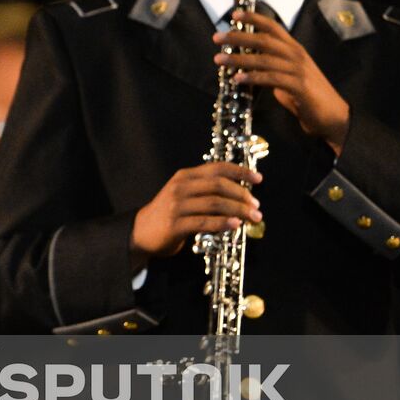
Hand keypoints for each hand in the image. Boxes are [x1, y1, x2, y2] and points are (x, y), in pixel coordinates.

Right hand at [130, 162, 263, 263]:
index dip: (240, 171)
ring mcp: (177, 205)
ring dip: (238, 210)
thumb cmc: (168, 214)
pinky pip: (204, 222)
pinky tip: (236, 225)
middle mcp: (180, 187)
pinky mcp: (175, 225)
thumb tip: (241, 196)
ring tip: (252, 218)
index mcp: (185, 176)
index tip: (259, 179)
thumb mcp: (184, 194)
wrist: (139, 232)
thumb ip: (206, 191)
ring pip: (215, 203)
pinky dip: (223, 223)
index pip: (217, 168)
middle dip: (242, 195)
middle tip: (256, 206)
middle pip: (218, 185)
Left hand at [214, 11, 350, 154]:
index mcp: (294, 49)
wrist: (332, 115)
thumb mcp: (286, 75)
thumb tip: (244, 64)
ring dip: (239, 59)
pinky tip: (237, 79)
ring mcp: (299, 70)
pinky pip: (271, 79)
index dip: (254, 18)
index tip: (234, 14)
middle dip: (239, 37)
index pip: (273, 27)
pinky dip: (253, 78)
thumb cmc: (305, 96)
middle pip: (264, 40)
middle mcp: (296, 55)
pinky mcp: (299, 87)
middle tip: (217, 37)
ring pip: (264, 59)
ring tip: (219, 59)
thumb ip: (269, 66)